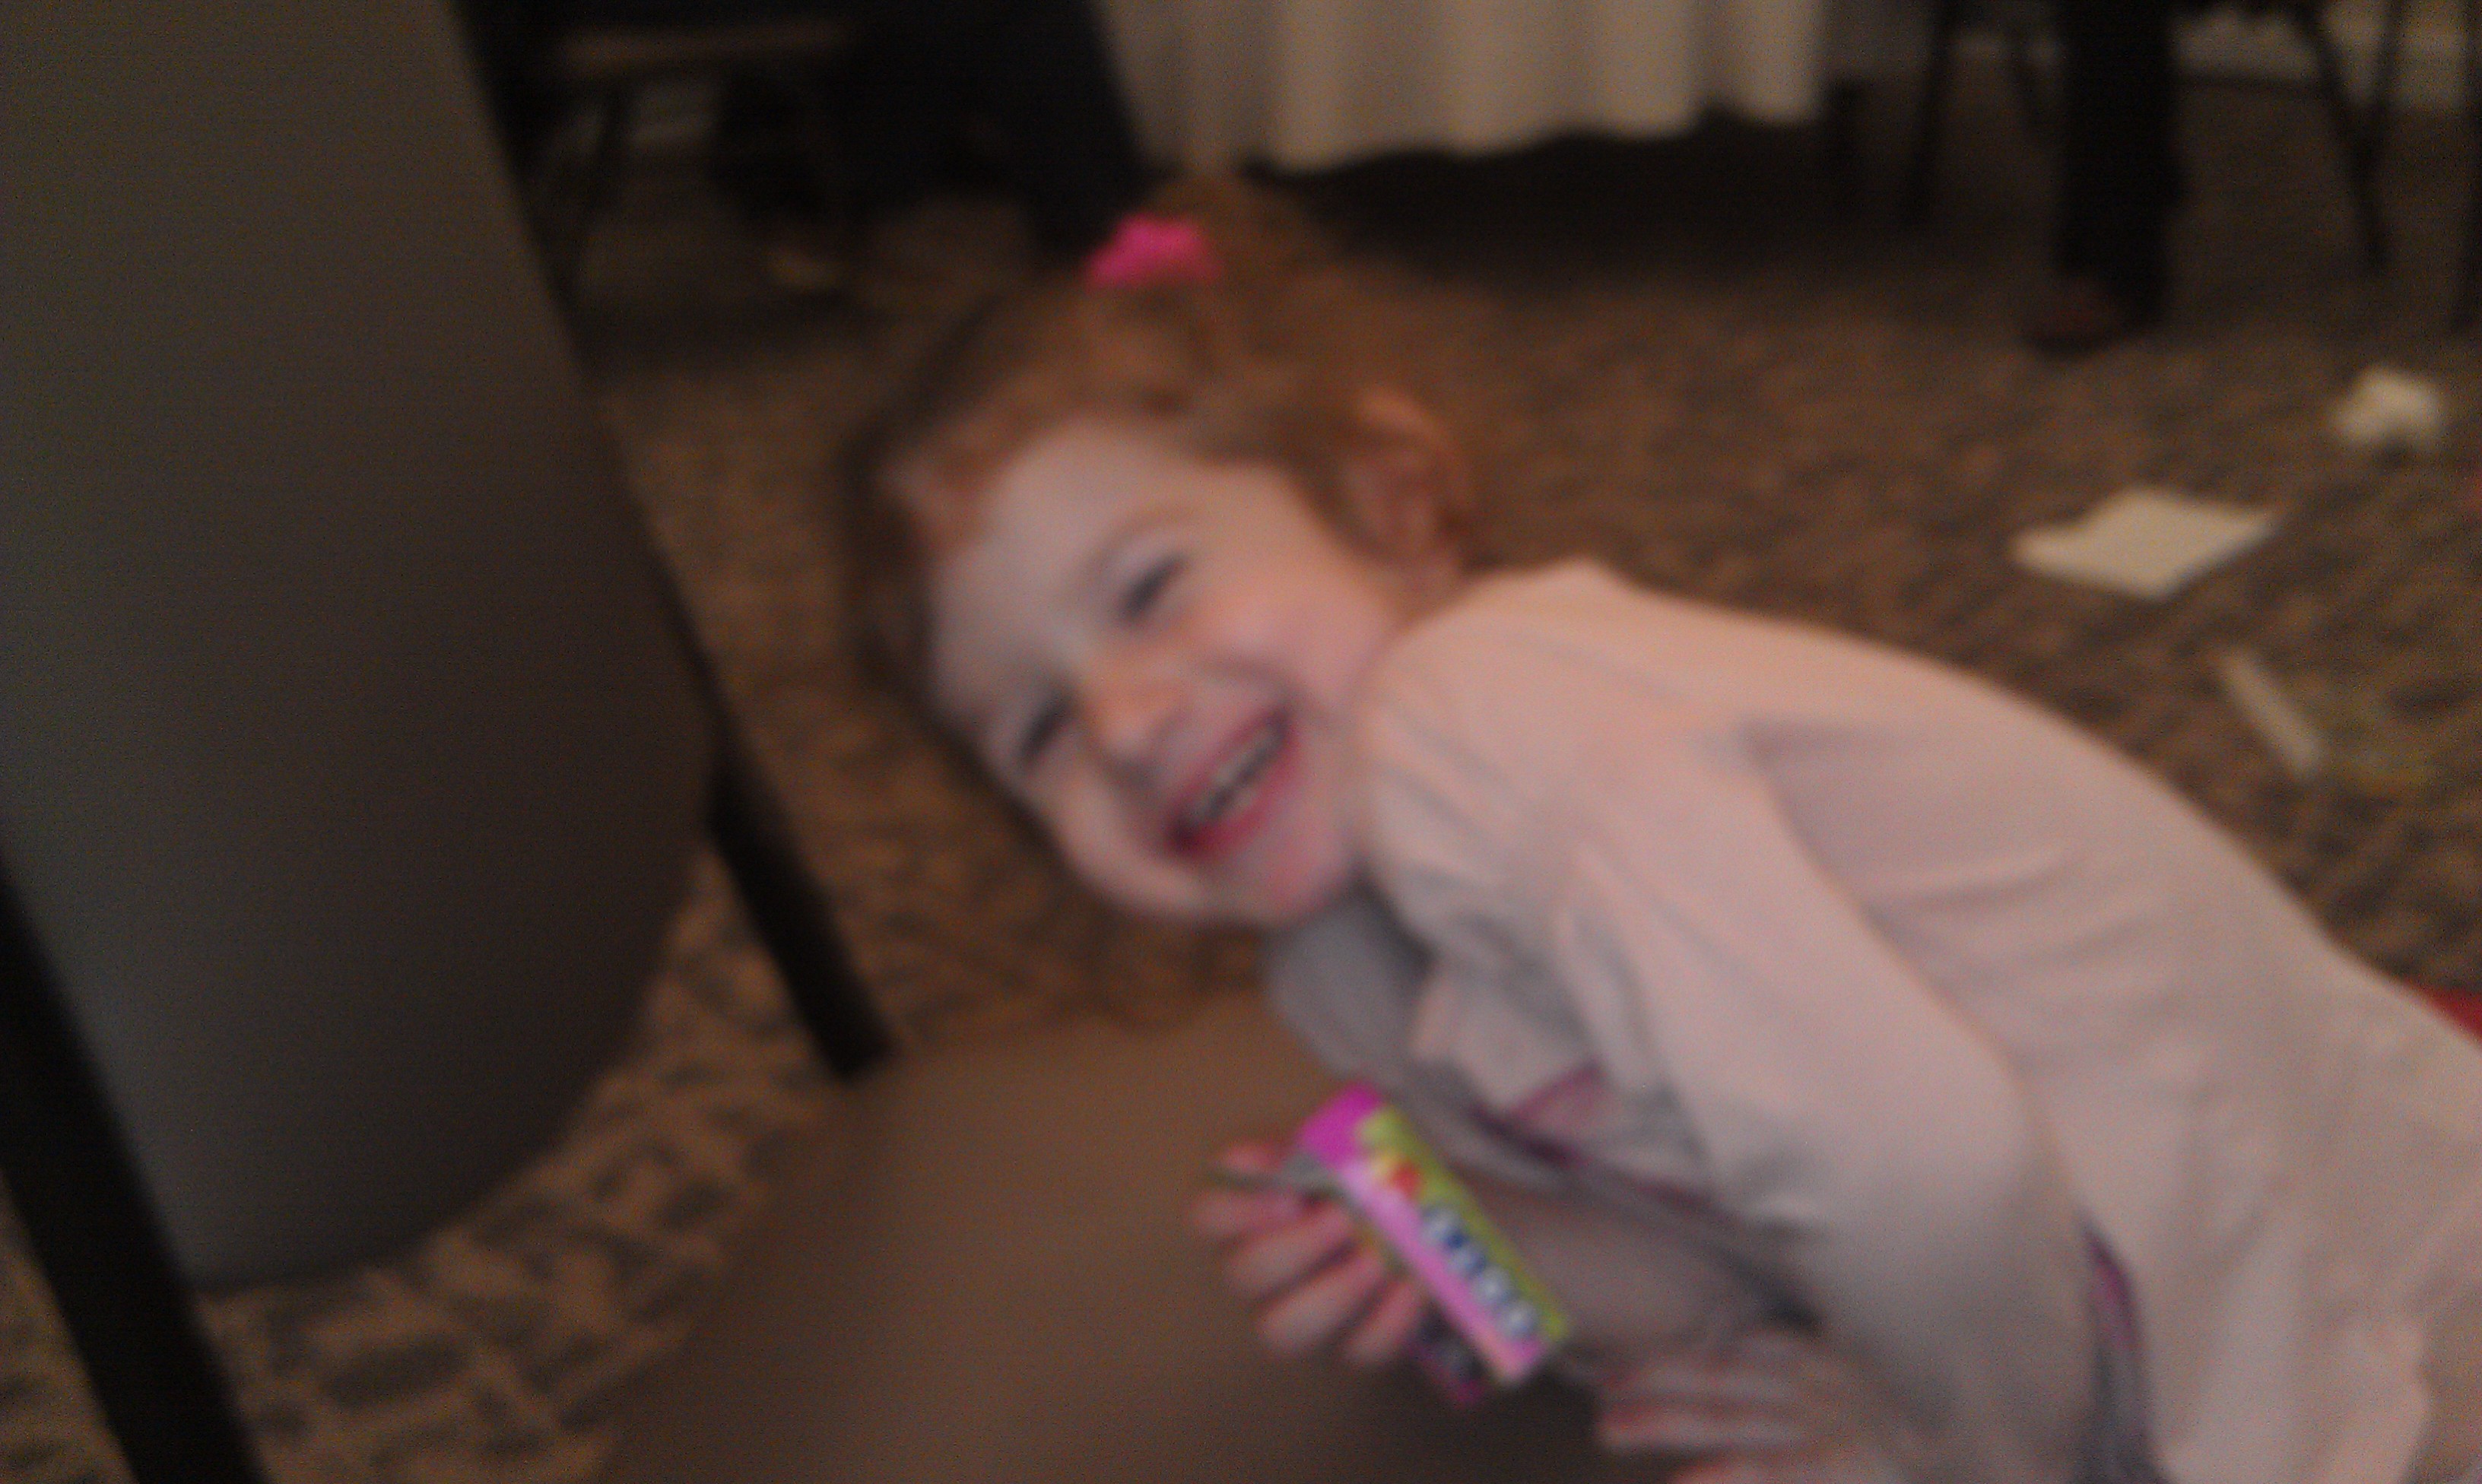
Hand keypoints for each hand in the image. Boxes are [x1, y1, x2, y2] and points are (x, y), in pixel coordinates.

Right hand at [1185, 1138, 1430, 1366]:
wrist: (1417, 1215)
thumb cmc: (1367, 1173)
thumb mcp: (1348, 1140)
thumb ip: (1330, 1138)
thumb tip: (1322, 1150)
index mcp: (1248, 1212)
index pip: (1207, 1215)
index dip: (1236, 1209)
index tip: (1288, 1195)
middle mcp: (1259, 1270)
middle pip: (1243, 1274)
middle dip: (1294, 1247)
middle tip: (1343, 1218)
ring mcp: (1298, 1314)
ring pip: (1280, 1330)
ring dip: (1332, 1294)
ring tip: (1376, 1260)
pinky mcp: (1346, 1344)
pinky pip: (1356, 1350)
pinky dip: (1387, 1321)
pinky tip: (1412, 1286)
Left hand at [1592, 1329, 1918, 1483]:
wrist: (1986, 1462)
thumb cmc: (1933, 1437)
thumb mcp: (1875, 1389)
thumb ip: (1821, 1365)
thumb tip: (1754, 1357)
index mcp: (1833, 1361)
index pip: (1743, 1349)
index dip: (1678, 1354)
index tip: (1623, 1362)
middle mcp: (1825, 1387)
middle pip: (1723, 1376)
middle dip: (1656, 1379)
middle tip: (1597, 1389)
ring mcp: (1831, 1428)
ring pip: (1731, 1419)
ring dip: (1665, 1420)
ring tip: (1607, 1427)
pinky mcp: (1837, 1468)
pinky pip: (1767, 1470)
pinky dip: (1720, 1475)